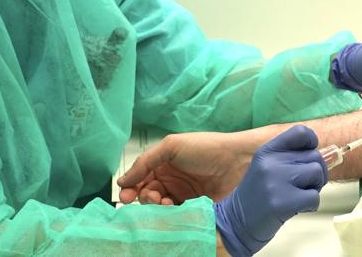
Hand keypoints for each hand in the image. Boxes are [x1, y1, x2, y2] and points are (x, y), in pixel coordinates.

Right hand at [118, 131, 252, 205]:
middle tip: (151, 198)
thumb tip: (123, 180)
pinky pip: (176, 217)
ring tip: (165, 203)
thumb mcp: (172, 146)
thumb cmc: (207, 148)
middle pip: (148, 196)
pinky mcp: (194, 210)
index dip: (131, 188)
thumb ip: (146, 161)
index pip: (141, 179)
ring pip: (160, 209)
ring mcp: (183, 196)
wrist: (239, 162)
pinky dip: (170, 216)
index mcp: (164, 164)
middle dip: (144, 199)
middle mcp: (172, 181)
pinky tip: (174, 209)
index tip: (126, 196)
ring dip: (157, 208)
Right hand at [213, 126, 327, 256]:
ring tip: (298, 196)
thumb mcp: (266, 168)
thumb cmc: (258, 196)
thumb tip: (326, 155)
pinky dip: (311, 205)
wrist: (236, 223)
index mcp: (267, 151)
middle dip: (316, 172)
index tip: (308, 156)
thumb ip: (289, 158)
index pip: (300, 132)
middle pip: (315, 156)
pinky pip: (314, 197)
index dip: (312, 142)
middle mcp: (271, 162)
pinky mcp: (282, 202)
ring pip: (317, 173)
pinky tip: (295, 208)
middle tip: (302, 185)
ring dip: (314, 188)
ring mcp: (276, 182)